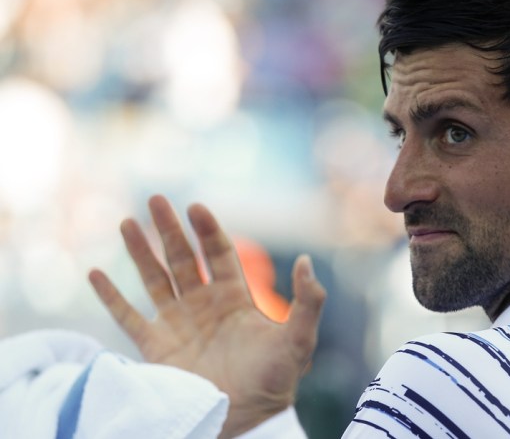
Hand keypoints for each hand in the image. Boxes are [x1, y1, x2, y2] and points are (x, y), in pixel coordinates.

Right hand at [88, 195, 325, 437]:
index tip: (196, 207)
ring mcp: (177, 325)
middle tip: (156, 198)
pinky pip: (128, 317)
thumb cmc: (276, 381)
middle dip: (170, 228)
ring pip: (154, 279)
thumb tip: (307, 261)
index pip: (217, 254)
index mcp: (234, 298)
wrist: (246, 419)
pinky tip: (95, 273)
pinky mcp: (156, 348)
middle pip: (182, 258)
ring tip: (128, 223)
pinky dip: (111, 297)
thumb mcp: (298, 340)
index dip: (207, 230)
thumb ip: (307, 301)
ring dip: (140, 252)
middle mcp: (203, 305)